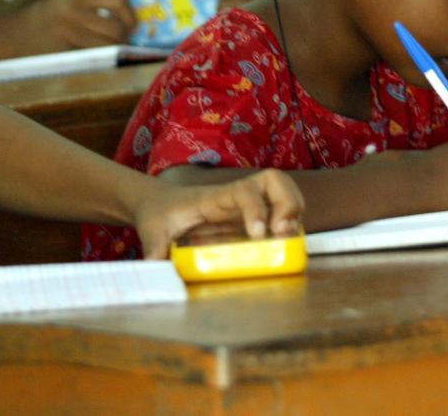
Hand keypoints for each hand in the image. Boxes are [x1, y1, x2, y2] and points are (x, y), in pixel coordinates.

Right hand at [22, 0, 136, 50]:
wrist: (10, 36)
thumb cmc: (43, 21)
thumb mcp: (65, 3)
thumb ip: (92, 8)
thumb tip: (128, 23)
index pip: (117, 0)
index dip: (130, 15)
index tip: (132, 25)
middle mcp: (73, 11)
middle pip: (115, 28)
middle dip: (124, 39)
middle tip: (122, 44)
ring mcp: (67, 33)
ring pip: (107, 47)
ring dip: (114, 52)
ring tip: (111, 53)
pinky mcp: (62, 52)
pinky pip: (91, 58)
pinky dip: (98, 60)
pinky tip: (93, 60)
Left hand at [132, 169, 302, 257]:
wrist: (159, 204)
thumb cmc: (158, 215)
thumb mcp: (152, 231)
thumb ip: (155, 248)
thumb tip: (155, 266)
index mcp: (214, 198)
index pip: (244, 191)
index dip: (257, 210)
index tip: (258, 235)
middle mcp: (235, 197)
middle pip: (274, 180)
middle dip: (288, 203)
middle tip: (284, 231)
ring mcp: (246, 205)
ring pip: (283, 191)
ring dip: (295, 211)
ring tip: (288, 238)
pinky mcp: (251, 217)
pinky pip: (280, 210)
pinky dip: (291, 222)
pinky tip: (284, 243)